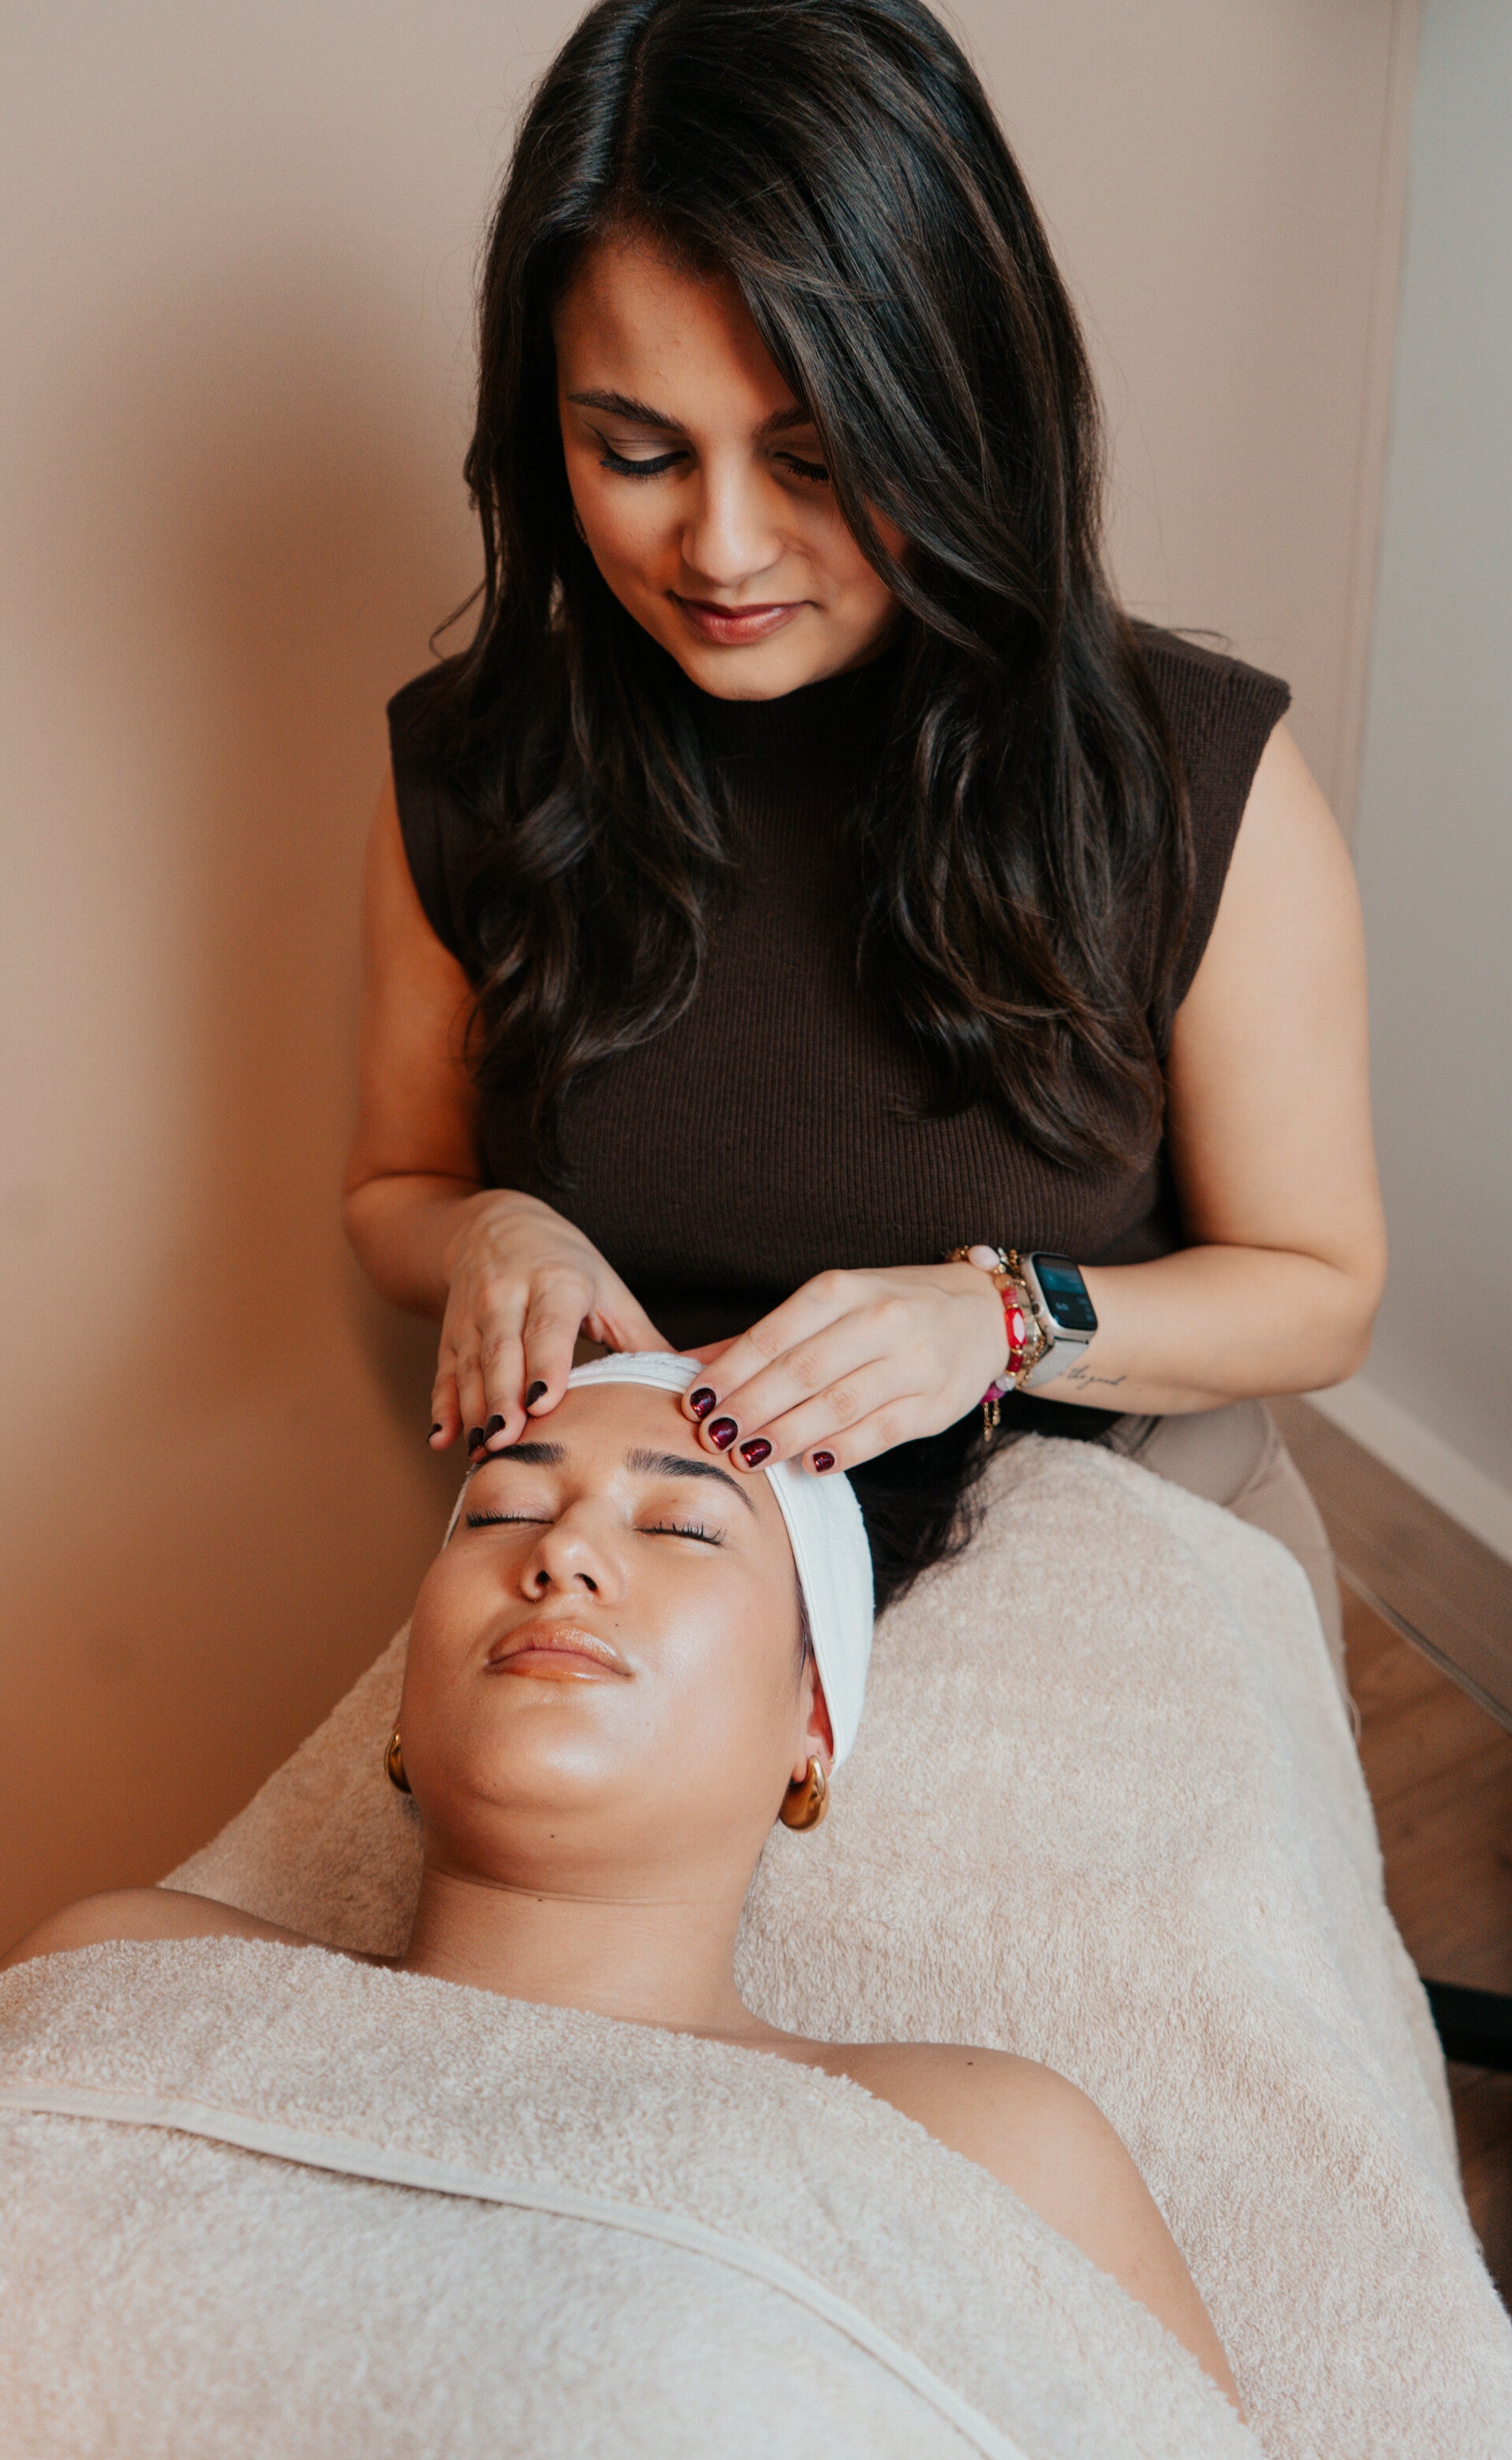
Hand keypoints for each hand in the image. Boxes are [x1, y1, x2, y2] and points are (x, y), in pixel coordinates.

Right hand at [430, 1191, 665, 1454]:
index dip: (544, 1364)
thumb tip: (695, 1389)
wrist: (492, 1226)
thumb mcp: (607, 1290)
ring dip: (474, 1409)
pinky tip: (443, 1439)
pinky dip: (442, 1407)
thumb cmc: (564, 1264)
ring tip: (482, 1450)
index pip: (549, 1326)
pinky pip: (445, 1373)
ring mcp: (474, 1315)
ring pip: (471, 1366)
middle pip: (503, 1350)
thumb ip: (642, 1340)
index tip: (543, 1403)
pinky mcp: (451, 1333)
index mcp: (557, 1281)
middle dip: (503, 1397)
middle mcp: (508, 1294)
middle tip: (507, 1440)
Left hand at [678, 1263, 1008, 1473]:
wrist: (982, 1313)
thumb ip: (764, 1338)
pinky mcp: (935, 1404)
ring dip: (786, 1435)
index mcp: (843, 1289)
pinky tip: (806, 1465)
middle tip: (713, 1436)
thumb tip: (689, 1366)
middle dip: (751, 1407)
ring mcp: (912, 1362)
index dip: (731, 1372)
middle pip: (802, 1372)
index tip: (695, 1402)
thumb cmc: (889, 1308)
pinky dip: (839, 1451)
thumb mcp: (831, 1305)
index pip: (775, 1335)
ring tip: (746, 1455)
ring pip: (838, 1405)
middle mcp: (880, 1320)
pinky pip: (879, 1432)